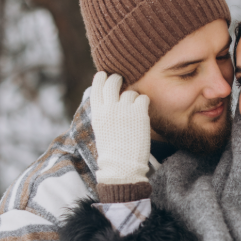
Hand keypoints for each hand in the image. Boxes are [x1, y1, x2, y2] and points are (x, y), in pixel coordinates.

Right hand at [89, 71, 150, 185]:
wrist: (123, 166)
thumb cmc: (112, 152)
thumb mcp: (101, 130)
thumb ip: (104, 113)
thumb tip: (109, 100)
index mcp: (98, 113)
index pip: (97, 87)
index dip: (100, 78)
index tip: (103, 74)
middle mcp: (110, 108)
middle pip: (112, 82)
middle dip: (116, 79)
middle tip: (120, 79)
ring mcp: (125, 109)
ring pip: (130, 92)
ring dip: (132, 98)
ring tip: (133, 110)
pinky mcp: (139, 113)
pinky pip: (143, 98)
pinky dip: (144, 103)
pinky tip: (142, 111)